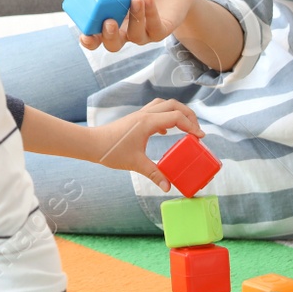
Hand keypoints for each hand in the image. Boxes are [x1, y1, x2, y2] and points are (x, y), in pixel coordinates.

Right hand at [76, 0, 194, 53]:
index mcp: (111, 19)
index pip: (96, 36)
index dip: (89, 39)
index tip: (85, 34)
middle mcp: (125, 31)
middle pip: (112, 45)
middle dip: (108, 37)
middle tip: (109, 22)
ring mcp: (143, 33)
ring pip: (135, 36)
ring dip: (134, 17)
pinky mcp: (160, 32)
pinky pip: (153, 28)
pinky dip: (149, 13)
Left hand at [86, 98, 202, 190]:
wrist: (92, 143)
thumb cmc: (111, 151)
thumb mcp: (136, 164)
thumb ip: (154, 174)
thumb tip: (168, 187)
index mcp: (148, 122)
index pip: (176, 117)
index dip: (191, 126)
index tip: (200, 137)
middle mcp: (145, 114)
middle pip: (173, 105)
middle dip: (189, 115)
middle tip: (197, 130)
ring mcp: (140, 115)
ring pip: (164, 104)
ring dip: (177, 112)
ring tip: (186, 127)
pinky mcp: (135, 119)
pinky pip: (155, 110)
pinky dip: (165, 116)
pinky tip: (165, 131)